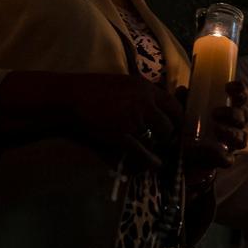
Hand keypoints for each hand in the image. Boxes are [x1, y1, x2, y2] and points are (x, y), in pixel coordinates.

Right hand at [61, 73, 181, 168]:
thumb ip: (144, 94)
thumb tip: (159, 106)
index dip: (178, 119)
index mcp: (146, 88)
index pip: (174, 105)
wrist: (70, 96)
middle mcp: (144, 102)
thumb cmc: (95, 89)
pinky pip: (142, 151)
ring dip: (155, 143)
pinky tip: (156, 164)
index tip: (176, 126)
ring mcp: (133, 119)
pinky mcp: (121, 134)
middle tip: (164, 140)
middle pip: (169, 125)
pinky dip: (150, 160)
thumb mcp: (125, 83)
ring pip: (156, 138)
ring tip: (151, 145)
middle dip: (168, 135)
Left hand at [180, 81, 247, 186]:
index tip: (228, 87)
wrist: (176, 155)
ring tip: (216, 129)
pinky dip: (220, 155)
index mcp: (226, 111)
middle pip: (244, 118)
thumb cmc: (185, 128)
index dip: (240, 91)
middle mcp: (232, 127)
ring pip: (241, 138)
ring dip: (231, 132)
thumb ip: (183, 101)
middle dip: (233, 114)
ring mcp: (230, 144)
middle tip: (216, 113)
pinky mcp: (222, 161)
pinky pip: (228, 159)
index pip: (241, 98)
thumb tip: (182, 90)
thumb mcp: (182, 111)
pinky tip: (212, 150)